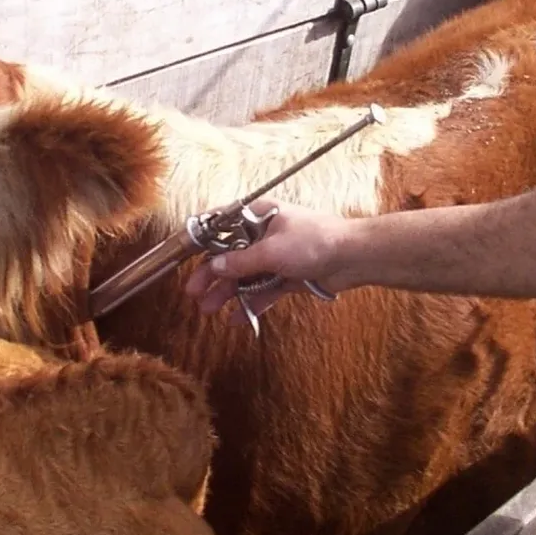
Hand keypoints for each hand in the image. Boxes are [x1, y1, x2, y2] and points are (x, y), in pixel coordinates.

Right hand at [184, 199, 348, 325]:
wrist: (354, 257)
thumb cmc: (314, 241)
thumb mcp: (272, 250)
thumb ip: (240, 261)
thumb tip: (212, 268)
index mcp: (257, 215)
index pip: (220, 223)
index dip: (201, 238)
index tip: (181, 254)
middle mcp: (262, 234)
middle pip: (228, 255)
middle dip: (210, 275)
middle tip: (192, 293)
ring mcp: (274, 256)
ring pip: (243, 276)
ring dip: (226, 292)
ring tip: (208, 310)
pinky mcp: (286, 276)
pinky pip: (262, 291)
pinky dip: (250, 304)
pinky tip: (236, 319)